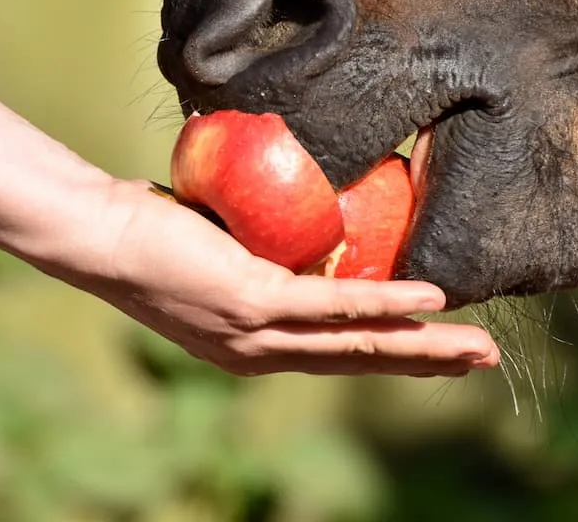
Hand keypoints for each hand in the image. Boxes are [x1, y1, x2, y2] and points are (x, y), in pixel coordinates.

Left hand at [66, 178, 499, 376]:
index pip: (334, 354)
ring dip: (422, 347)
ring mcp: (256, 334)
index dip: (390, 353)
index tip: (436, 350)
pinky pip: (333, 306)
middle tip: (481, 360)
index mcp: (252, 345)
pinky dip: (385, 304)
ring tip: (474, 347)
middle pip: (358, 362)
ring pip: (357, 345)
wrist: (97, 233)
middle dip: (425, 364)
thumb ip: (259, 250)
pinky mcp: (254, 303)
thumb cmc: (149, 231)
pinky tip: (429, 302)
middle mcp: (257, 352)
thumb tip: (299, 213)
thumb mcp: (217, 252)